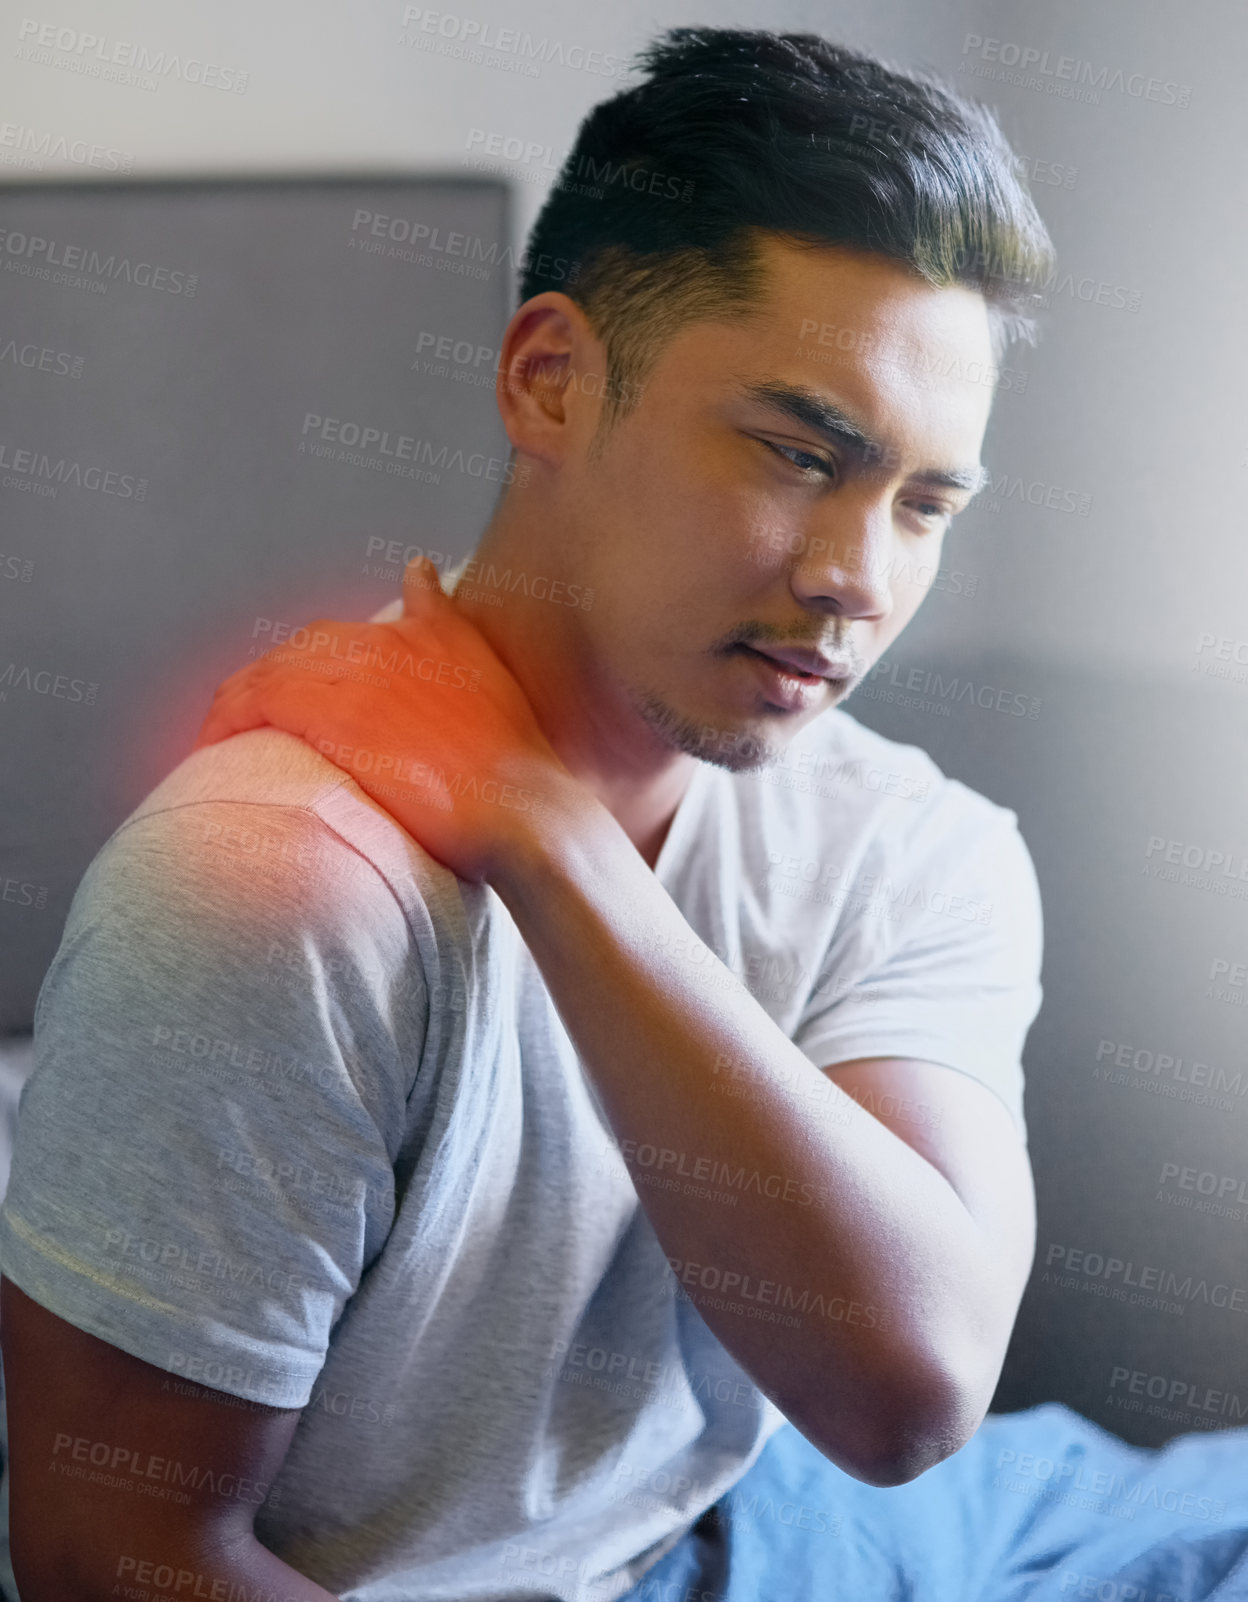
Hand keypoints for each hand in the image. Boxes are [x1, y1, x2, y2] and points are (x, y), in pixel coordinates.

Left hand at [191, 556, 581, 882]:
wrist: (519, 805)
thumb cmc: (511, 758)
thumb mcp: (485, 666)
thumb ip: (444, 615)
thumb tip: (418, 566)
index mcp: (416, 631)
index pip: (334, 638)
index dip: (301, 669)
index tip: (289, 701)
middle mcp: (379, 642)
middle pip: (294, 654)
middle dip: (265, 686)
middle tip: (246, 727)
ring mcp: (351, 675)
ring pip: (268, 675)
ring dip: (238, 706)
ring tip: (221, 740)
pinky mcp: (327, 712)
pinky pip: (254, 703)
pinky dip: (227, 720)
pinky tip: (214, 744)